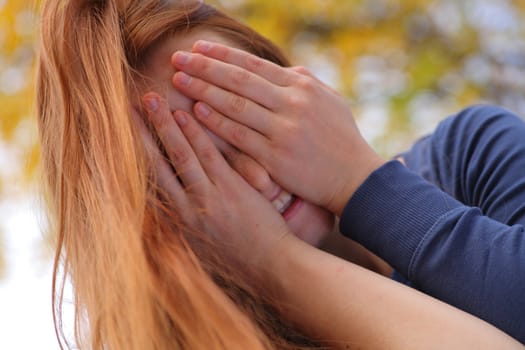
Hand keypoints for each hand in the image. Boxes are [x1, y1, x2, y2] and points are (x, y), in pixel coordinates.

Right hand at [136, 92, 292, 268]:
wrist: (269, 266)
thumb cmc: (238, 254)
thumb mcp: (201, 241)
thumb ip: (185, 218)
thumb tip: (170, 202)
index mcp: (176, 219)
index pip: (149, 181)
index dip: (134, 155)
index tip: (122, 134)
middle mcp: (185, 208)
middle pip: (155, 164)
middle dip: (140, 133)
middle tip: (128, 104)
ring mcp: (207, 197)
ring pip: (179, 154)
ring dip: (164, 125)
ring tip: (151, 98)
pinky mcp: (230, 190)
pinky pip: (209, 156)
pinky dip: (196, 133)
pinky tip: (186, 113)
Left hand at [170, 41, 384, 214]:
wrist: (355, 177)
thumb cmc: (341, 138)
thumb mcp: (330, 100)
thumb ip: (304, 82)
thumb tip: (283, 68)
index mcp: (303, 86)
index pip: (255, 65)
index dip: (224, 54)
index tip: (199, 47)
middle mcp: (293, 103)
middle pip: (239, 80)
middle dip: (205, 66)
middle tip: (178, 57)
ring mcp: (284, 130)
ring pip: (235, 105)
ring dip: (204, 90)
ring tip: (179, 80)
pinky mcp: (276, 157)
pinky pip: (240, 136)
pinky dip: (217, 123)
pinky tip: (197, 112)